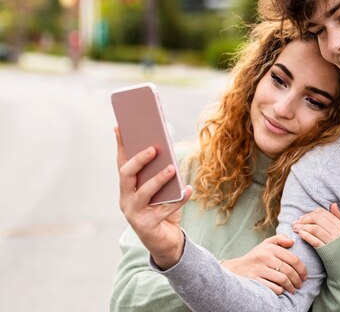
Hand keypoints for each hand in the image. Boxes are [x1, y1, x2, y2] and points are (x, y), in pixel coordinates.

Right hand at [115, 126, 191, 269]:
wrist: (166, 243)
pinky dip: (178, 199)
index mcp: (127, 188)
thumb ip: (158, 174)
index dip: (120, 146)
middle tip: (154, 148)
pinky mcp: (147, 227)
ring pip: (143, 193)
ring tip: (172, 168)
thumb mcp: (160, 191)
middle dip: (139, 160)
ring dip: (158, 179)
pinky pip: (164, 210)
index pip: (121, 163)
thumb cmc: (163, 211)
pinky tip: (189, 189)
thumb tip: (165, 151)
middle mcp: (125, 200)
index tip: (120, 127)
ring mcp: (134, 214)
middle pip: (126, 176)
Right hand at [221, 234, 307, 294]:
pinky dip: (281, 291)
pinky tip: (282, 291)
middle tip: (300, 284)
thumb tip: (292, 241)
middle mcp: (264, 257)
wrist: (234, 269)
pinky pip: (274, 288)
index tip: (304, 276)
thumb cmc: (254, 257)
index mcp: (269, 248)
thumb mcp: (265, 244)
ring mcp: (259, 269)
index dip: (302, 269)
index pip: (293, 259)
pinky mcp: (254, 281)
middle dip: (298, 280)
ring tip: (293, 289)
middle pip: (289, 270)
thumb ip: (279, 239)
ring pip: (283, 279)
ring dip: (291, 287)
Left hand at [292, 203, 339, 247]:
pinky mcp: (328, 252)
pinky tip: (299, 234)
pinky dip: (306, 236)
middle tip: (295, 222)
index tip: (302, 217)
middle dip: (304, 219)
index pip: (323, 213)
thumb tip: (333, 204)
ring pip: (315, 228)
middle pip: (317, 219)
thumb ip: (339, 217)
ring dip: (302, 226)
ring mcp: (333, 242)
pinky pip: (315, 241)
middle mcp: (338, 232)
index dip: (310, 214)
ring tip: (294, 228)